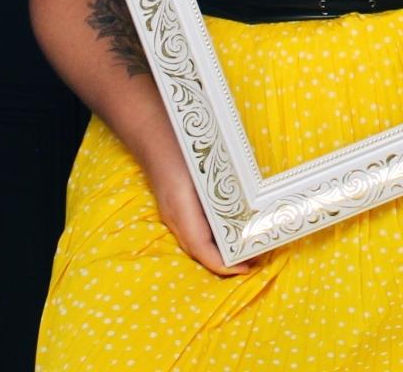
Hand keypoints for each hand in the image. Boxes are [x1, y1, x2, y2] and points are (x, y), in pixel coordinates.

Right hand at [145, 152, 256, 276]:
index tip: (243, 269)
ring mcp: (171, 213)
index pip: (201, 248)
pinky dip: (210, 238)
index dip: (222, 264)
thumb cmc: (179, 145)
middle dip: (224, 262)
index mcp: (181, 208)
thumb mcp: (203, 168)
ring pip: (194, 242)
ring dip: (217, 251)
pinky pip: (192, 231)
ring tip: (243, 248)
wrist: (150, 133)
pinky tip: (226, 231)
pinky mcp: (173, 207)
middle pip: (198, 251)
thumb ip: (220, 189)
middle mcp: (173, 216)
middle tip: (252, 260)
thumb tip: (249, 207)